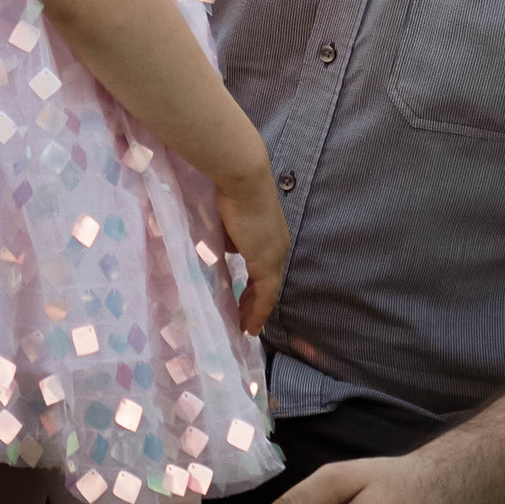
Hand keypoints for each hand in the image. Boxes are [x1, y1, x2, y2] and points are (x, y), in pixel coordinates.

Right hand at [215, 167, 291, 339]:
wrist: (242, 177)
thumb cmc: (230, 189)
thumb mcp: (228, 218)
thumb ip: (230, 236)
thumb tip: (227, 249)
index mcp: (271, 235)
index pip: (265, 268)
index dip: (255, 286)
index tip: (244, 299)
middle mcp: (278, 247)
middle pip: (269, 283)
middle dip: (255, 302)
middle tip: (243, 319)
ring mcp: (274, 254)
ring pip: (268, 292)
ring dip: (255, 310)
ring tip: (244, 326)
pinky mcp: (266, 261)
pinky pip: (264, 295)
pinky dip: (257, 311)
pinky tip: (248, 325)